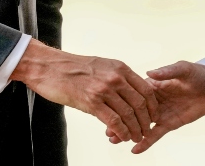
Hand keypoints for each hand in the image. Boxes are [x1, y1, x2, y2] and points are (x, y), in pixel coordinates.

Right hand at [10, 40, 158, 143]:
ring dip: (135, 129)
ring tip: (137, 137)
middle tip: (147, 131)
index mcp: (120, 68)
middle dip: (146, 120)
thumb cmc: (73, 68)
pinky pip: (114, 120)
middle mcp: (115, 77)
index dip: (153, 106)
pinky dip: (122, 131)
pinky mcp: (92, 101)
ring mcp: (104, 89)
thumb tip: (127, 93)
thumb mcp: (102, 66)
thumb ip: (116, 77)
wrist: (50, 67)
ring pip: (128, 114)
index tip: (154, 116)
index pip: (146, 89)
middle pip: (140, 103)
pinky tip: (124, 136)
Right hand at [111, 61, 204, 153]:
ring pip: (141, 124)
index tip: (109, 106)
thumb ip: (166, 72)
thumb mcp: (182, 69)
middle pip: (133, 111)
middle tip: (106, 129)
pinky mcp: (170, 123)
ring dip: (128, 132)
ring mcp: (161, 113)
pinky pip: (156, 134)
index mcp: (154, 86)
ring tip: (113, 139)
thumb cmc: (198, 74)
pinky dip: (146, 142)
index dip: (122, 101)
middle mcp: (154, 101)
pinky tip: (135, 149)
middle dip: (120, 120)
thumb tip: (149, 73)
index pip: (134, 94)